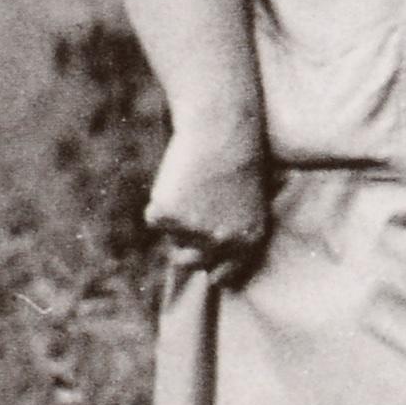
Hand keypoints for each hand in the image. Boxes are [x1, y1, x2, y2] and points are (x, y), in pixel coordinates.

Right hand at [147, 122, 274, 287]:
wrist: (222, 129)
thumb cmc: (239, 154)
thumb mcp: (251, 199)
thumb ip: (233, 230)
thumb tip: (212, 259)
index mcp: (249, 241)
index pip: (224, 275)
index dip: (211, 268)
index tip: (202, 263)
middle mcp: (222, 243)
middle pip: (188, 261)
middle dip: (181, 246)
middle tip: (184, 220)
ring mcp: (194, 232)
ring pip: (170, 236)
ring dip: (174, 219)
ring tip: (189, 185)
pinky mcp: (168, 216)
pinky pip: (154, 216)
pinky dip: (159, 200)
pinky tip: (177, 177)